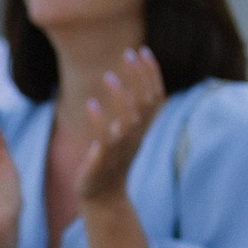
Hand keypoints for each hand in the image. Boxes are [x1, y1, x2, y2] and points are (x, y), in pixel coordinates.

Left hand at [74, 47, 164, 205]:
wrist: (103, 197)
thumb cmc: (111, 160)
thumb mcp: (125, 132)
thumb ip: (131, 109)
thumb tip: (132, 77)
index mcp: (142, 129)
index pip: (155, 97)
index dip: (152, 74)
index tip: (143, 50)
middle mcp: (136, 138)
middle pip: (145, 105)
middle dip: (139, 78)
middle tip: (128, 53)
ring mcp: (120, 150)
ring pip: (127, 122)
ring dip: (120, 97)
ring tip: (108, 76)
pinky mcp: (102, 162)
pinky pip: (104, 141)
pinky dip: (100, 122)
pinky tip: (91, 103)